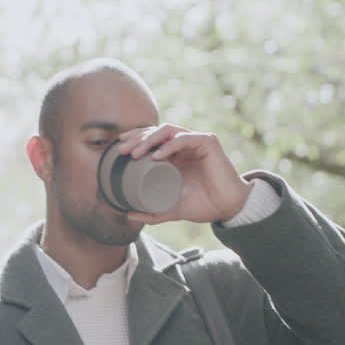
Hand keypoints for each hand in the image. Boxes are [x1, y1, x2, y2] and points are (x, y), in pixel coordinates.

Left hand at [114, 124, 250, 224]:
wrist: (227, 208)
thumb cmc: (203, 205)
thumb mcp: (171, 209)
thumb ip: (152, 212)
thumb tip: (128, 214)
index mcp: (175, 155)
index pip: (152, 139)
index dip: (134, 138)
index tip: (117, 148)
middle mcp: (184, 144)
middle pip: (156, 132)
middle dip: (137, 138)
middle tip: (122, 150)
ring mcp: (196, 141)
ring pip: (168, 130)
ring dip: (149, 139)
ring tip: (135, 153)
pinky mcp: (208, 142)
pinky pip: (184, 138)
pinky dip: (169, 144)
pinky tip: (156, 155)